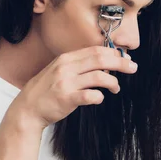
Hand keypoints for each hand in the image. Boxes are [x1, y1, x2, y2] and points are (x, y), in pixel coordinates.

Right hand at [9, 46, 137, 127]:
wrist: (27, 109)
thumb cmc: (47, 90)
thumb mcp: (60, 71)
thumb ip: (79, 66)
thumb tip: (105, 65)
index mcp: (66, 59)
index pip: (96, 50)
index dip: (114, 53)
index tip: (126, 58)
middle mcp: (66, 68)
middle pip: (100, 60)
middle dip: (120, 63)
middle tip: (133, 68)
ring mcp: (66, 83)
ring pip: (99, 77)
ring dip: (113, 82)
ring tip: (116, 89)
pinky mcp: (67, 99)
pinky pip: (90, 95)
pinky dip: (99, 96)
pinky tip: (100, 98)